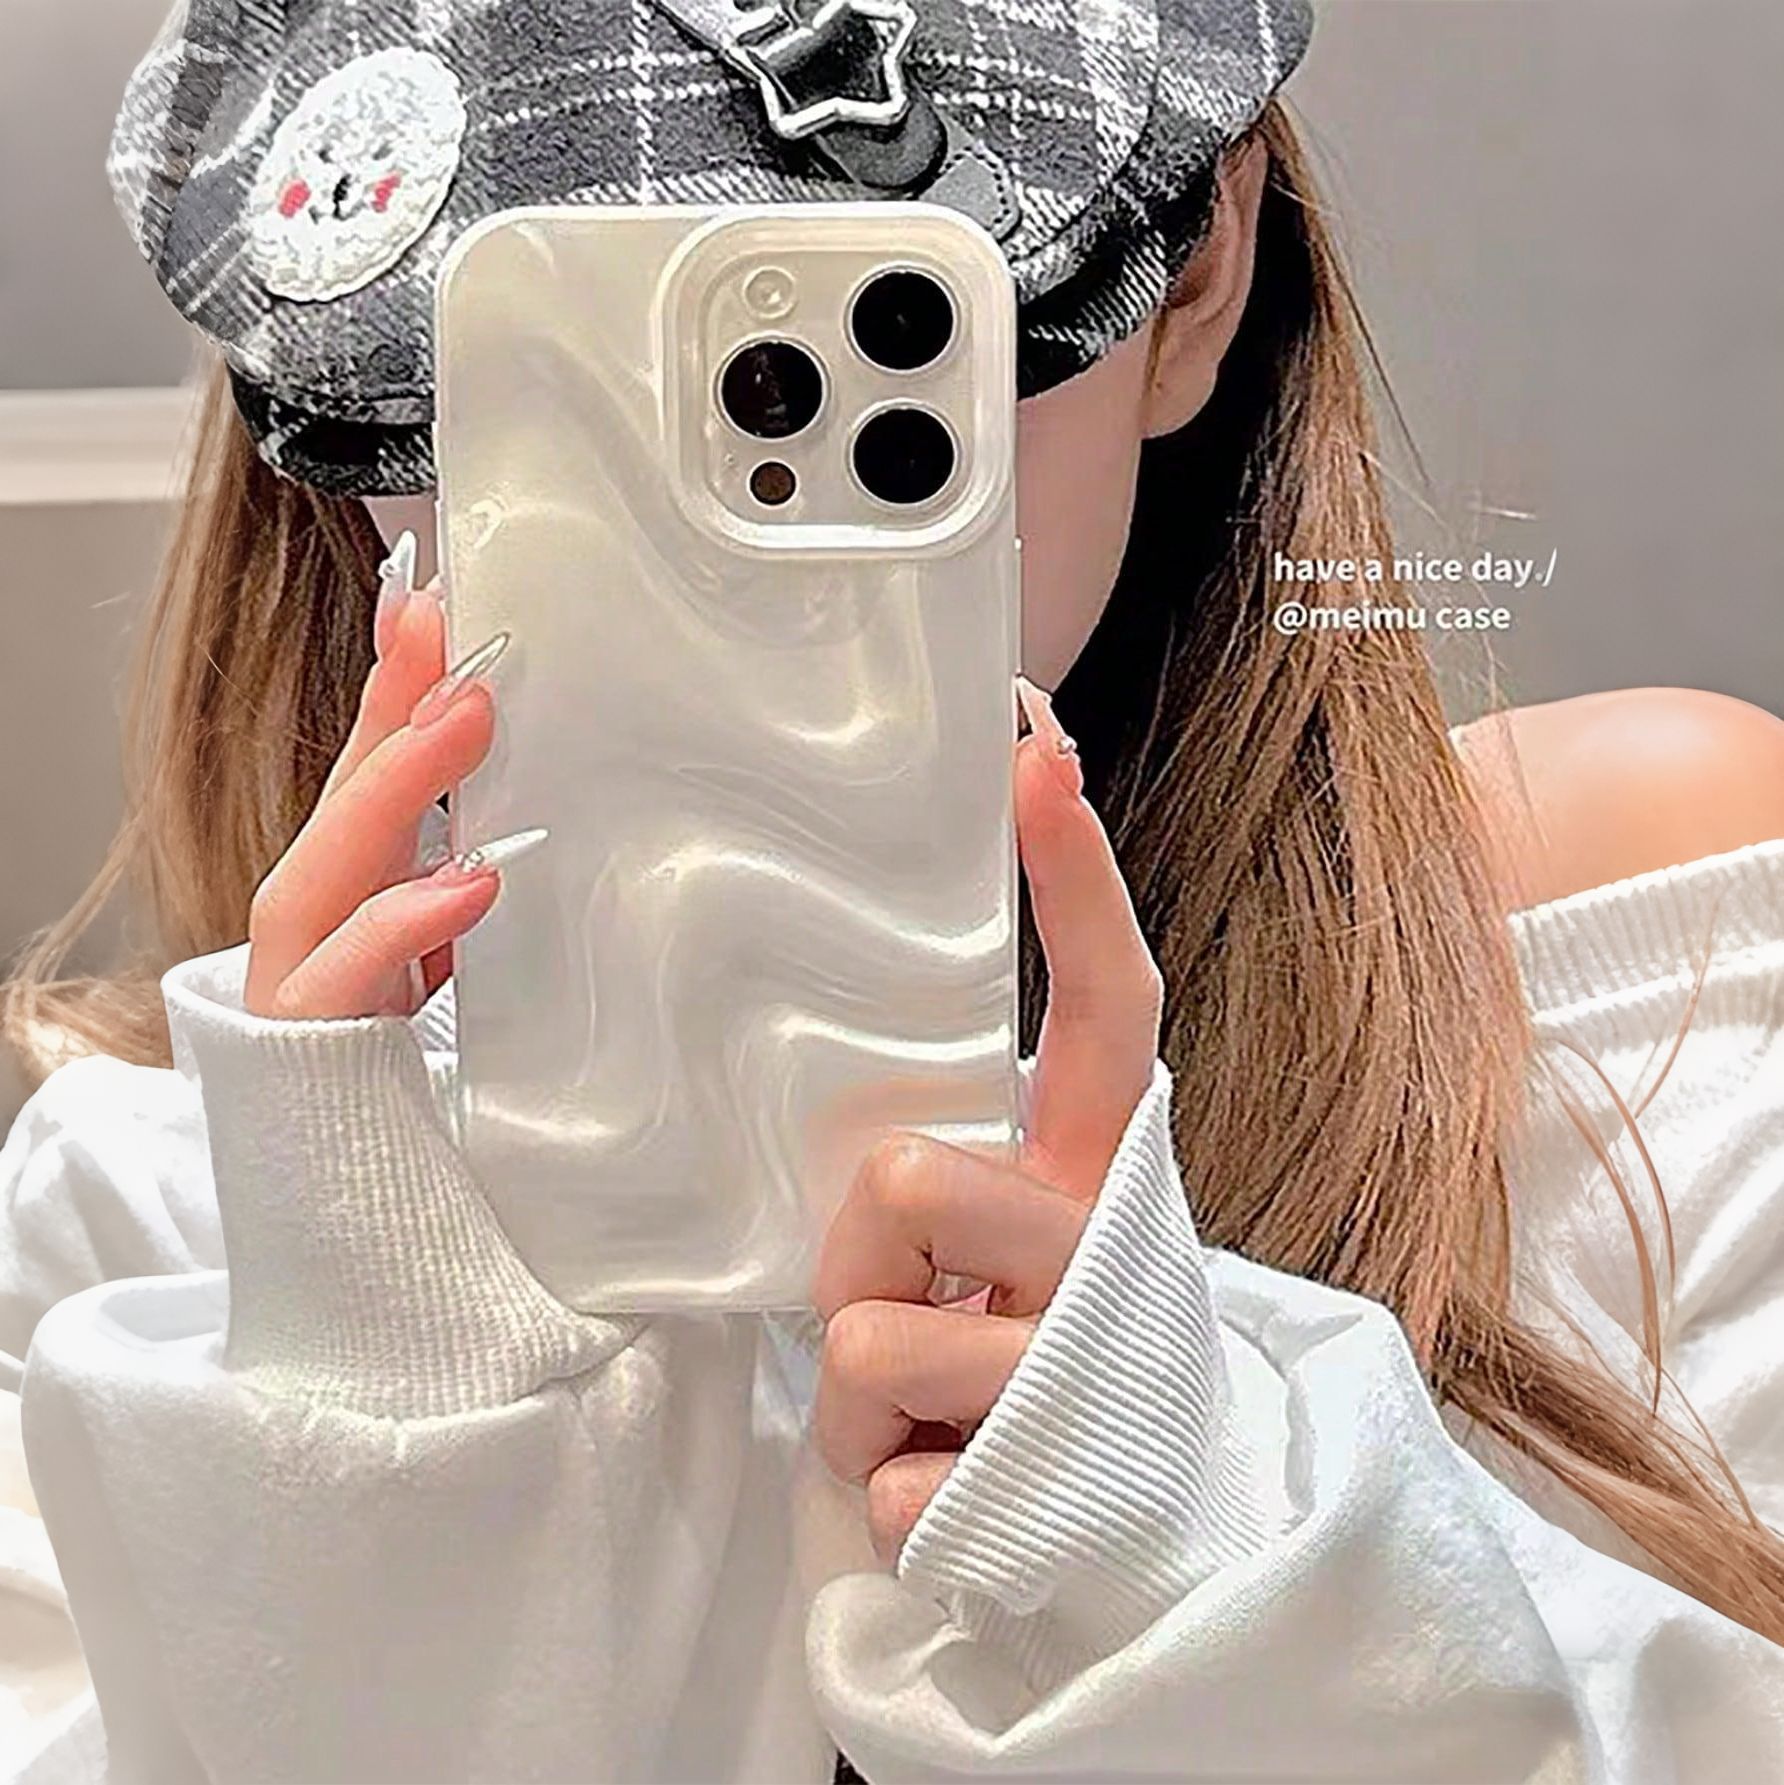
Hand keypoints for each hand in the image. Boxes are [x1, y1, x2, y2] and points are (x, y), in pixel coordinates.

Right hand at [244, 540, 526, 1019]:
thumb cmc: (404, 1048)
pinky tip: (470, 880)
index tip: (428, 588)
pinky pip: (352, 969)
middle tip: (449, 626)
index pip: (368, 760)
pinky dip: (409, 918)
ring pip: (331, 863)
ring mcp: (302, 969)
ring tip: (465, 721)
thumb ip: (474, 874)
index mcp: (352, 880)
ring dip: (397, 785)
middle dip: (395, 703)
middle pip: (345, 790)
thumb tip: (540, 811)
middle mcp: (316, 911)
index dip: (394, 674)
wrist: (344, 1182)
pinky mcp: (309, 1033)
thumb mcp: (452, 947)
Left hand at [812, 679, 1163, 1562]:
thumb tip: (884, 1144)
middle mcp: (1101, 1257)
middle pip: (908, 1175)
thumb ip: (953, 1170)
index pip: (1108, 1005)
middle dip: (866, 1254)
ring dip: (862, 1389)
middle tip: (913, 1313)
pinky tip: (943, 1491)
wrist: (1129, 1545)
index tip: (1034, 746)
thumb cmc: (1025, 1362)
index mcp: (1098, 1177)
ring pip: (867, 1331)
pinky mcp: (1024, 1496)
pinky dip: (881, 1487)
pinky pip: (877, 1469)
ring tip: (924, 1414)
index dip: (1074, 880)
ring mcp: (1068, 1378)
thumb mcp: (1004, 1253)